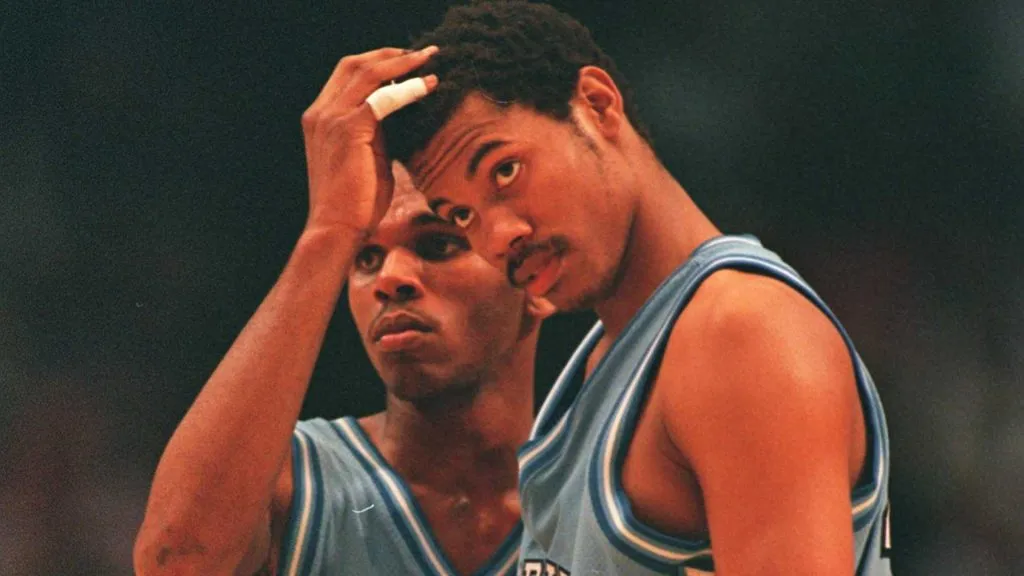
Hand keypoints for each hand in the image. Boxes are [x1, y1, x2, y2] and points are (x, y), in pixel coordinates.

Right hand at [301, 46, 437, 236]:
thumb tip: (403, 114)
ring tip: (430, 61)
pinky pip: (381, 98)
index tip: (408, 62)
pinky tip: (427, 87)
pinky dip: (406, 89)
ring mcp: (330, 118)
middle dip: (391, 54)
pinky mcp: (347, 129)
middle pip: (355, 64)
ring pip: (368, 73)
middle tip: (424, 54)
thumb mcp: (367, 157)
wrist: (337, 227)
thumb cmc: (356, 201)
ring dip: (403, 63)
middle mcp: (320, 112)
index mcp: (320, 117)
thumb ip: (378, 132)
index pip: (347, 74)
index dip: (378, 62)